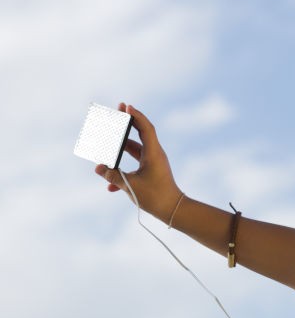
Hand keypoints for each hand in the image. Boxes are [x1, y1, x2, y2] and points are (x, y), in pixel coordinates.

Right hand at [94, 103, 182, 222]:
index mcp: (153, 153)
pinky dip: (123, 169)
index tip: (126, 106)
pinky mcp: (151, 172)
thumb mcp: (131, 186)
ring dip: (121, 147)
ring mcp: (153, 163)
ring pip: (135, 150)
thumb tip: (98, 168)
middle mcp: (154, 155)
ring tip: (107, 140)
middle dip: (127, 123)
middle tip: (117, 111)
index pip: (146, 128)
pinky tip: (110, 186)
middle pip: (140, 134)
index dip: (136, 116)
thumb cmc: (155, 197)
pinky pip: (134, 165)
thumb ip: (113, 176)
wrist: (173, 211)